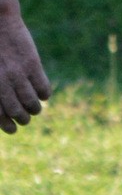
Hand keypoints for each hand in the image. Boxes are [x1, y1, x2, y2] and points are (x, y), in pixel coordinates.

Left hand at [0, 2, 50, 132]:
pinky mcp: (32, 65)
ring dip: (34, 109)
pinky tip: (43, 92)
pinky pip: (44, 88)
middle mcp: (2, 82)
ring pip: (32, 103)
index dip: (6, 125)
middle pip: (17, 112)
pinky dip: (45, 94)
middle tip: (25, 118)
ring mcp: (18, 74)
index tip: (12, 129)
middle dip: (23, 119)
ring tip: (35, 109)